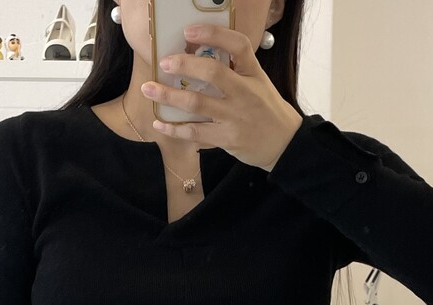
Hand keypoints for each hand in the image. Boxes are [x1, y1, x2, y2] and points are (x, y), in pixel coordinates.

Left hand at [141, 22, 302, 171]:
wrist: (284, 144)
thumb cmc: (266, 110)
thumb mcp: (258, 83)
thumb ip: (235, 70)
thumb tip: (198, 58)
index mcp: (253, 74)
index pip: (238, 45)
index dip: (213, 34)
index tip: (189, 31)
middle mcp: (245, 93)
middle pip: (212, 72)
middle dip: (184, 64)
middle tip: (164, 63)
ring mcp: (235, 117)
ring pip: (197, 103)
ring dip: (169, 95)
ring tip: (149, 88)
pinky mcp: (227, 139)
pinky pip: (196, 132)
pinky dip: (174, 128)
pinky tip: (159, 123)